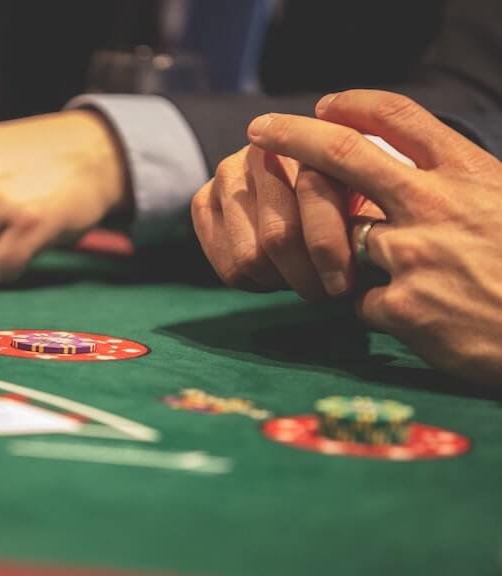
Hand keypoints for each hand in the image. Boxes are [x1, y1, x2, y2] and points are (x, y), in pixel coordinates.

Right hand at [192, 134, 385, 300]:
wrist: (313, 188)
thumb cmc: (358, 200)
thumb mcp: (379, 199)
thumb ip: (376, 216)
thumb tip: (365, 253)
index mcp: (309, 138)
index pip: (314, 198)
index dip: (332, 250)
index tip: (347, 284)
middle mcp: (262, 149)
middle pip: (278, 235)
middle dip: (307, 275)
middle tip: (326, 292)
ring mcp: (227, 173)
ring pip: (250, 256)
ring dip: (281, 281)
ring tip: (304, 281)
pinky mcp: (204, 201)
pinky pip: (227, 265)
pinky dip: (255, 283)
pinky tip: (276, 275)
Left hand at [247, 89, 501, 384]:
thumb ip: (458, 184)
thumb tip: (407, 170)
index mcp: (469, 174)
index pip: (401, 118)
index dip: (354, 105)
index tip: (323, 104)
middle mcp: (434, 205)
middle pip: (343, 155)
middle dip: (293, 137)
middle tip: (259, 130)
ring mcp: (412, 255)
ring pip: (341, 239)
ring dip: (341, 253)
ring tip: (391, 274)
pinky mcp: (402, 308)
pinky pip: (358, 302)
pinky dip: (371, 307)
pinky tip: (412, 318)